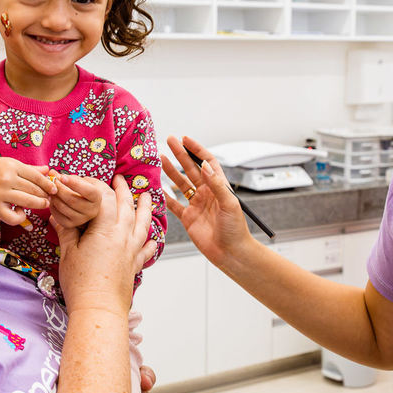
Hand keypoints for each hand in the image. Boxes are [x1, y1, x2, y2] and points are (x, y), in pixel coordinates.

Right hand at [0, 158, 57, 229]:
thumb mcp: (7, 164)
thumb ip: (28, 169)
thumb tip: (48, 170)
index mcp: (11, 165)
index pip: (36, 176)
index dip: (48, 184)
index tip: (54, 189)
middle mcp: (6, 178)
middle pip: (34, 189)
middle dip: (45, 195)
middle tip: (49, 199)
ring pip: (27, 202)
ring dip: (39, 205)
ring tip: (43, 205)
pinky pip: (13, 216)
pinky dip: (20, 217)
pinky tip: (21, 212)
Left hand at [48, 173, 102, 228]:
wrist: (85, 205)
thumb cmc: (81, 190)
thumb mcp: (79, 182)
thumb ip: (67, 177)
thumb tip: (52, 173)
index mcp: (97, 198)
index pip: (88, 191)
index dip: (74, 183)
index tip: (62, 176)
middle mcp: (91, 211)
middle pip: (72, 199)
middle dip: (59, 189)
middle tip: (51, 181)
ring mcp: (81, 219)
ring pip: (63, 207)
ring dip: (54, 197)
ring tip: (50, 189)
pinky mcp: (71, 225)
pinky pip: (57, 216)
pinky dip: (52, 206)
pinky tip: (52, 199)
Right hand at [52, 176, 155, 315]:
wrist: (99, 309)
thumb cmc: (81, 283)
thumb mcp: (68, 253)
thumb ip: (66, 231)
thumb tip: (57, 216)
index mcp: (106, 229)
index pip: (104, 198)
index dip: (94, 186)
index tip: (84, 181)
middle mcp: (123, 236)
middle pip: (126, 206)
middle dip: (123, 190)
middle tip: (120, 179)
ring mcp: (132, 251)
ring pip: (142, 223)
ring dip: (145, 208)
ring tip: (147, 197)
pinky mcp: (134, 266)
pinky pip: (146, 249)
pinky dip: (151, 242)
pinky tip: (153, 239)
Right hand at [162, 135, 255, 266]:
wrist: (230, 253)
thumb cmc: (235, 229)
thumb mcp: (229, 204)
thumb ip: (216, 184)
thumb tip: (204, 165)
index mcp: (219, 187)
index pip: (206, 162)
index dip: (196, 150)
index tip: (185, 139)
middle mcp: (207, 193)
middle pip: (191, 169)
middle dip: (180, 155)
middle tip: (169, 141)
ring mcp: (196, 205)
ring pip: (180, 184)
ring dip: (171, 171)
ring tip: (160, 159)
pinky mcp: (188, 218)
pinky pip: (173, 204)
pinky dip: (165, 196)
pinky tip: (156, 187)